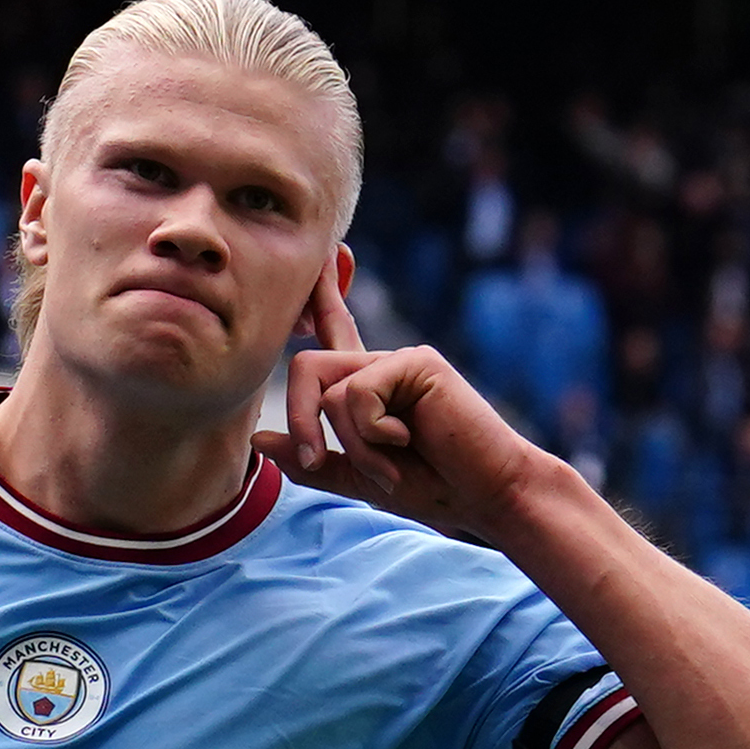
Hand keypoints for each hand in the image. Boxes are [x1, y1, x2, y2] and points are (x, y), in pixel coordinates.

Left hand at [255, 279, 556, 544]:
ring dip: (353, 443)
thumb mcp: (360, 479)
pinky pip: (357, 394)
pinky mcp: (416, 362)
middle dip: (301, 421)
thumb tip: (261, 438)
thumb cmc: (435, 487)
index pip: (333, 332)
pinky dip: (372, 434)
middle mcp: (381, 366)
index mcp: (369, 387)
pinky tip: (410, 440)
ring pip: (329, 390)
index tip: (323, 253)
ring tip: (392, 463)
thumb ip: (313, 462)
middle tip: (315, 461)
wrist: (488, 495)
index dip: (321, 295)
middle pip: (306, 367)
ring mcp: (399, 361)